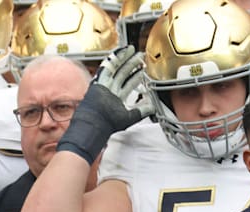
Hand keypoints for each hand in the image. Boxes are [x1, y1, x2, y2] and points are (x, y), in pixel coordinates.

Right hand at [58, 46, 153, 164]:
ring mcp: (104, 84)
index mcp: (116, 97)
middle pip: (123, 73)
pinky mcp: (99, 81)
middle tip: (139, 56)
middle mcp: (110, 89)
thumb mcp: (130, 117)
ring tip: (131, 50)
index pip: (128, 83)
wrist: (96, 124)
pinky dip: (112, 59)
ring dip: (123, 58)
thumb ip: (142, 111)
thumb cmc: (108, 124)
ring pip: (115, 68)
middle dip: (132, 64)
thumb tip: (153, 107)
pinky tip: (119, 52)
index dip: (136, 75)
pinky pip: (106, 67)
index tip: (142, 68)